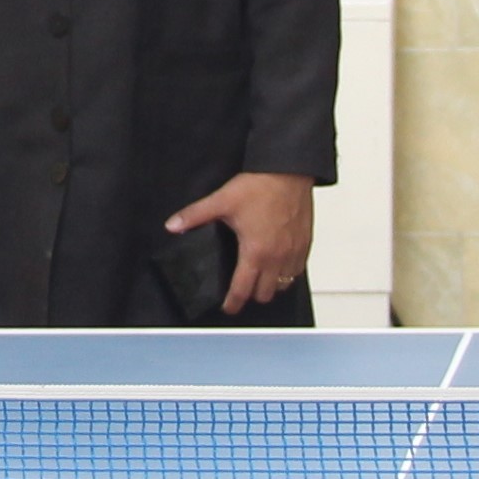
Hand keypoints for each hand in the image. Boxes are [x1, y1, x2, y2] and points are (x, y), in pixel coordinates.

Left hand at [166, 172, 316, 314]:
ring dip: (272, 285)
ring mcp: (293, 252)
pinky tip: (278, 264)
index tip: (228, 307)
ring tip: (260, 277)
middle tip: (242, 288)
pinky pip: (298, 271)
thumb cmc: (261, 186)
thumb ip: (195, 215)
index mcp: (255, 251)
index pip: (243, 290)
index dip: (233, 303)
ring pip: (284, 285)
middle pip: (265, 294)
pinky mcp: (305, 244)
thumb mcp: (222, 201)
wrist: (289, 171)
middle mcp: (277, 257)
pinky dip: (288, 274)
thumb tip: (173, 225)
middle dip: (252, 295)